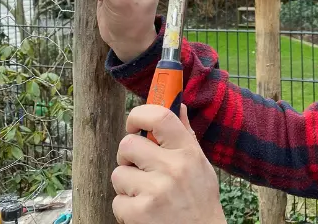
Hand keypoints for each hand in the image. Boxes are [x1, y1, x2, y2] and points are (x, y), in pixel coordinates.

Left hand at [111, 104, 225, 223]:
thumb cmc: (200, 200)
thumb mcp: (201, 165)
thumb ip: (186, 135)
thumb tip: (178, 105)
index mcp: (188, 152)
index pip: (160, 116)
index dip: (139, 114)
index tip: (134, 123)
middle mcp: (173, 167)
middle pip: (128, 144)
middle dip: (127, 156)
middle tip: (139, 167)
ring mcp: (155, 190)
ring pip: (118, 174)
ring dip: (126, 185)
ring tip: (145, 194)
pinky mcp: (140, 212)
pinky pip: (117, 201)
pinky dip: (126, 208)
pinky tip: (144, 211)